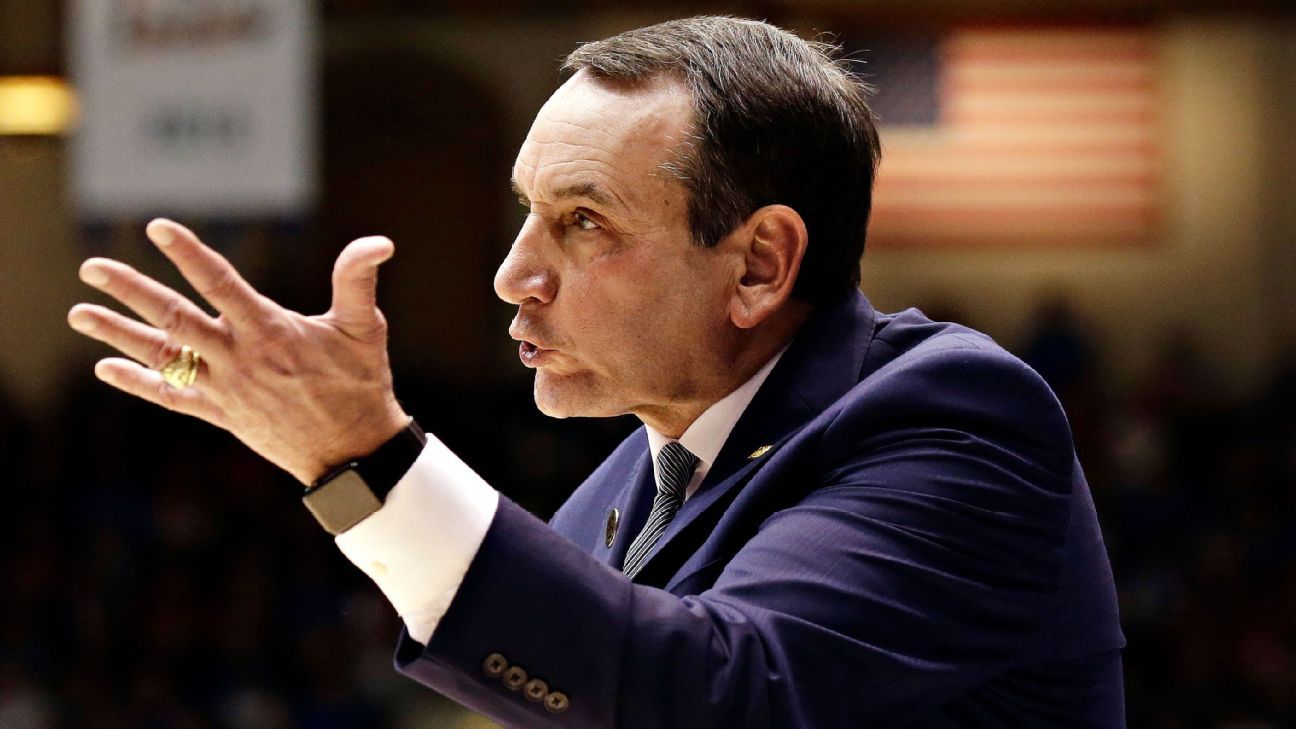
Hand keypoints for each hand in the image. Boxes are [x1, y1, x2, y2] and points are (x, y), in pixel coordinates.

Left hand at [68, 219, 410, 483]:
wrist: (353, 452)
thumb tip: (380, 242)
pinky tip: (106, 369)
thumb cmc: (361, 384)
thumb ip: (358, 280)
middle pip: (175, 318)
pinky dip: (138, 384)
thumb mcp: (366, 327)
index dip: (189, 254)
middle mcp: (240, 358)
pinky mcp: (222, 414)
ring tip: (79, 314)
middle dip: (131, 291)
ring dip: (118, 335)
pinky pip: (172, 398)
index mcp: (271, 331)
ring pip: (163, 357)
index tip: (157, 228)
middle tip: (91, 268)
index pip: (221, 284)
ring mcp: (226, 388)